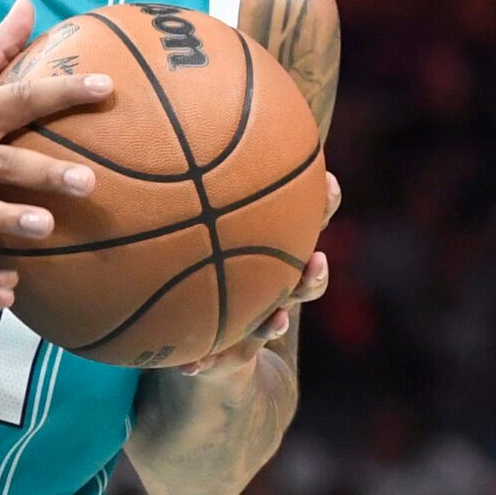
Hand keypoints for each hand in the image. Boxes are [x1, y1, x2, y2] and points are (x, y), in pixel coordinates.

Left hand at [174, 172, 339, 377]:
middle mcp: (272, 286)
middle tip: (315, 262)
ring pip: (277, 323)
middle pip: (306, 280)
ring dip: (277, 323)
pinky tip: (188, 366)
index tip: (329, 185)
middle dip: (313, 273)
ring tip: (276, 322)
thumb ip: (186, 183)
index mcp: (270, 247)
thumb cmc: (193, 260)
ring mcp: (255, 322)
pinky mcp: (229, 354)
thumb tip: (166, 129)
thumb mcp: (188, 220)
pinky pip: (220, 361)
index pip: (307, 222)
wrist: (201, 339)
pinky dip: (205, 363)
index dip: (324, 205)